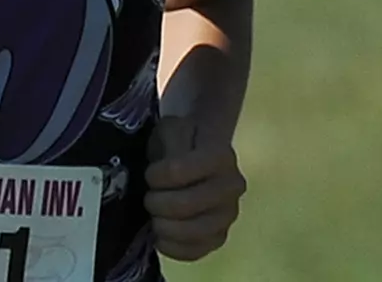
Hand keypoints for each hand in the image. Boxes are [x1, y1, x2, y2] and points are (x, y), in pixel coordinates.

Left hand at [143, 115, 244, 261]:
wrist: (201, 153)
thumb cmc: (183, 141)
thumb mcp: (174, 129)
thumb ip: (170, 144)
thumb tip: (165, 169)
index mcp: (221, 156)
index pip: (177, 171)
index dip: (155, 176)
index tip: (150, 174)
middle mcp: (232, 187)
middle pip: (184, 205)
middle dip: (156, 204)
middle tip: (148, 198)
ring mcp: (228, 215)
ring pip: (191, 232)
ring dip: (163, 226)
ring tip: (155, 217)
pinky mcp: (220, 237)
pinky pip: (195, 252)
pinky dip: (172, 248)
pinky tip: (161, 237)